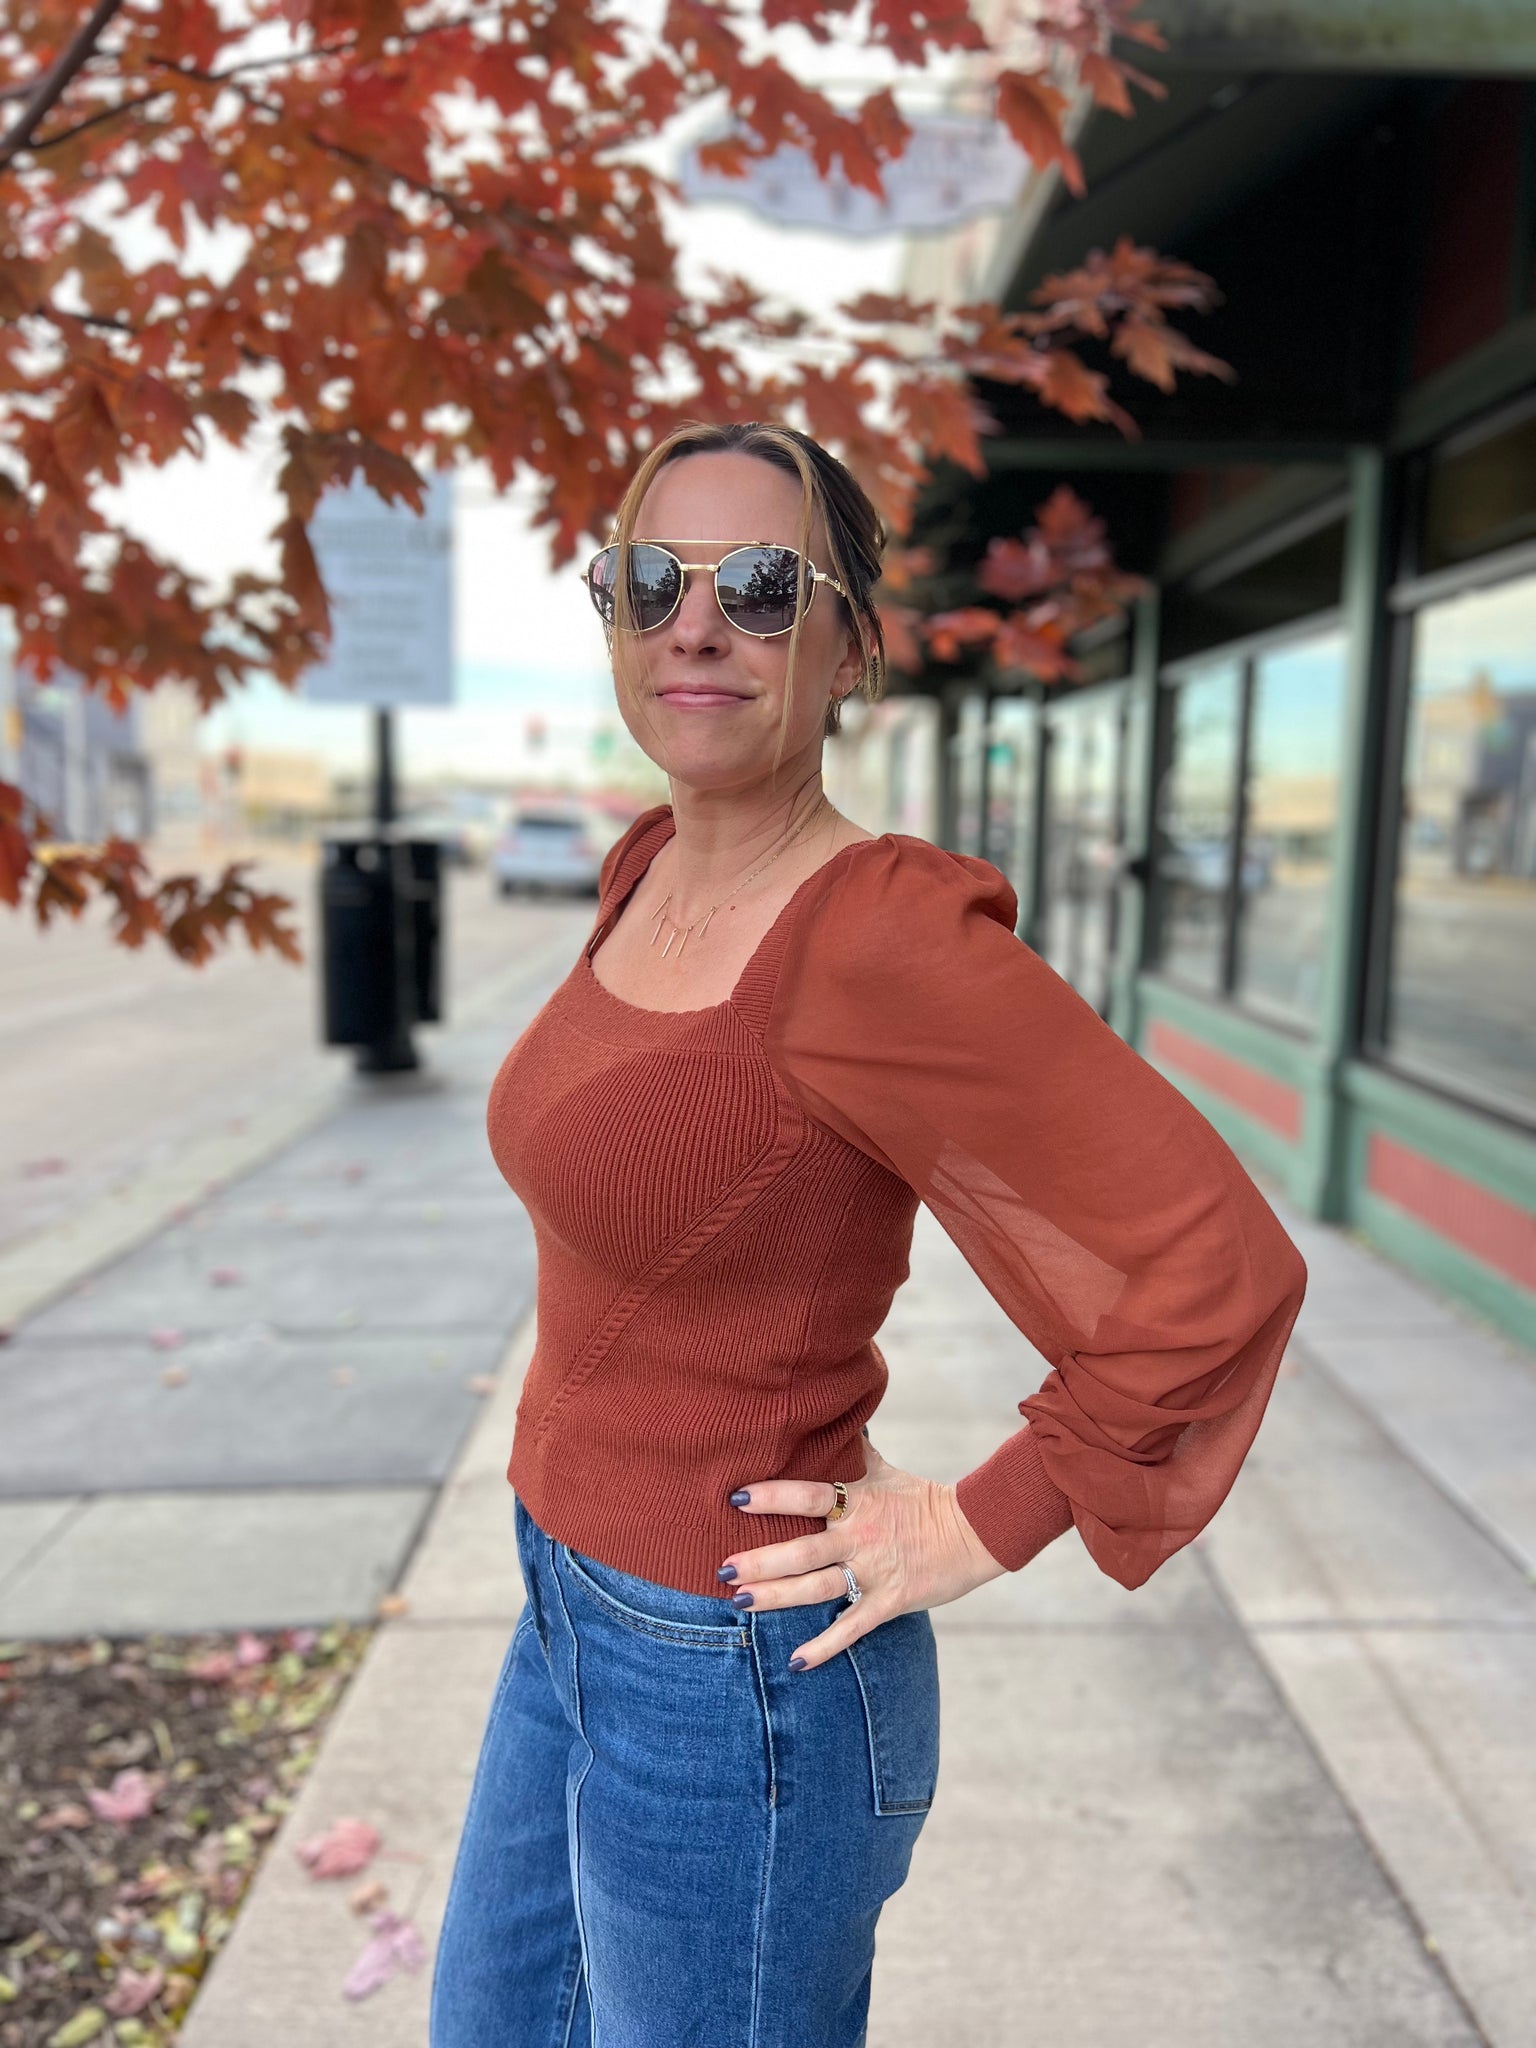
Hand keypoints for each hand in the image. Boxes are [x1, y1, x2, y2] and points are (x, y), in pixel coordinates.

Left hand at [717, 1435, 1007, 1671]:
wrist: (973, 1533)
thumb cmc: (921, 1499)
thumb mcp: (884, 1470)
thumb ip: (851, 1452)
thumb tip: (825, 1414)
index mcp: (857, 1501)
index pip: (808, 1496)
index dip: (773, 1497)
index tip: (737, 1498)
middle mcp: (861, 1536)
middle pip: (803, 1551)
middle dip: (761, 1561)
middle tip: (723, 1568)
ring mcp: (874, 1571)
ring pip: (818, 1588)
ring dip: (777, 1597)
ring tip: (740, 1601)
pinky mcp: (889, 1602)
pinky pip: (852, 1628)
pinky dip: (824, 1647)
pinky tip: (795, 1661)